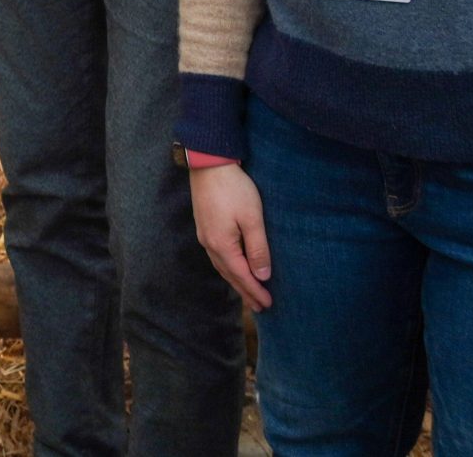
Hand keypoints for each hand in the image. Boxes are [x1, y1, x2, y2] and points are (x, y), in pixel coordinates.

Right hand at [188, 162, 272, 310]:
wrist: (209, 165)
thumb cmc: (234, 190)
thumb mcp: (252, 219)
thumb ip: (257, 248)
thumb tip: (262, 275)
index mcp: (222, 245)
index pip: (241, 276)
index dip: (255, 291)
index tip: (268, 305)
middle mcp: (209, 244)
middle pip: (229, 275)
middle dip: (245, 291)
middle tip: (259, 307)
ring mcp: (204, 235)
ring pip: (221, 266)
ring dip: (236, 281)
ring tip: (248, 292)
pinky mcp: (205, 226)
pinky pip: (217, 256)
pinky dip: (228, 268)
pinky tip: (233, 267)